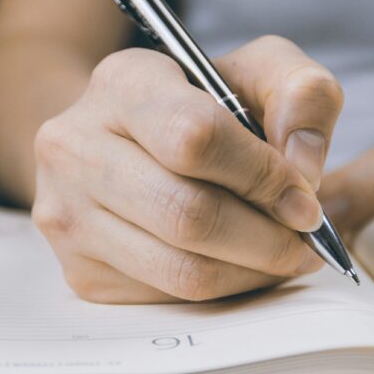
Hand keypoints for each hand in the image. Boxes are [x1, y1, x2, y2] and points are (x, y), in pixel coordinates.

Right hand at [32, 36, 343, 302]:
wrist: (123, 143)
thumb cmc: (201, 107)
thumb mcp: (257, 74)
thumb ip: (302, 95)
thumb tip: (303, 168)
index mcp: (122, 83)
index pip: (195, 138)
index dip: (262, 176)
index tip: (304, 199)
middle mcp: (75, 147)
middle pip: (188, 215)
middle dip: (267, 237)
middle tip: (304, 240)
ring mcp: (68, 215)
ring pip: (182, 270)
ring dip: (252, 272)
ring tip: (282, 254)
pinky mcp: (80, 272)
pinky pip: (168, 299)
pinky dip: (223, 290)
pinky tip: (238, 264)